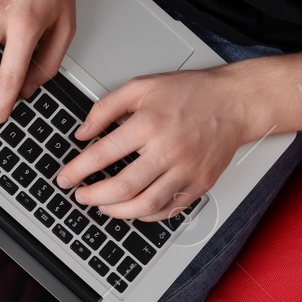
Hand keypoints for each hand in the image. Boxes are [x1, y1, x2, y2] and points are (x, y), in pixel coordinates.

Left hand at [54, 65, 270, 221]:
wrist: (235, 103)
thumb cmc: (191, 93)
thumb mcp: (141, 87)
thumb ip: (106, 108)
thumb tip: (83, 133)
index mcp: (150, 123)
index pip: (103, 154)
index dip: (78, 170)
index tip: (65, 178)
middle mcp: (169, 150)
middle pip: (122, 187)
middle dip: (93, 196)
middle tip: (80, 195)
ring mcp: (187, 171)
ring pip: (145, 206)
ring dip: (116, 212)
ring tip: (102, 206)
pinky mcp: (200, 184)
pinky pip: (168, 209)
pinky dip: (146, 215)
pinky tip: (133, 209)